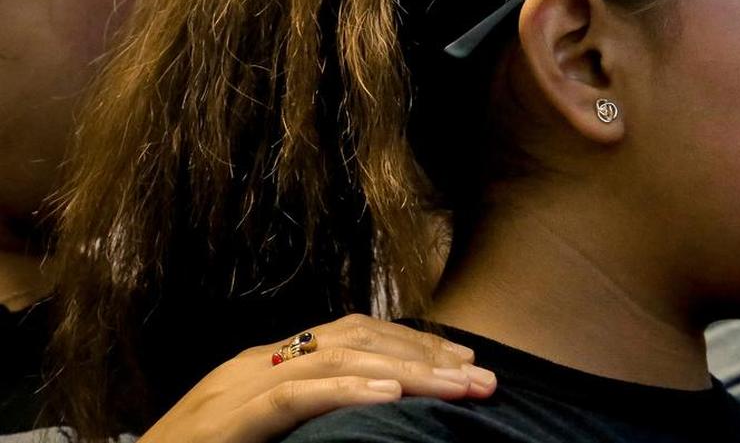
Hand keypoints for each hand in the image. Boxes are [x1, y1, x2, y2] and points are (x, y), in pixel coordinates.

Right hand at [137, 314, 495, 442]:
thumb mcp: (271, 432)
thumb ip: (314, 413)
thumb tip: (382, 408)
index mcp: (274, 362)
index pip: (359, 335)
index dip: (418, 344)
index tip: (468, 363)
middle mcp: (262, 361)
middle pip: (360, 339)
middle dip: (428, 354)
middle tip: (484, 376)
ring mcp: (241, 384)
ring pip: (338, 358)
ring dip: (409, 369)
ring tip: (459, 385)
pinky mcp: (228, 418)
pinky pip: (294, 395)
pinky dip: (347, 390)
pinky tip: (391, 394)